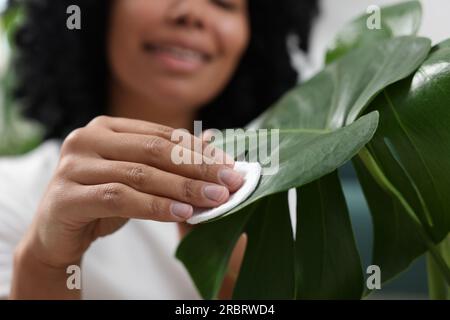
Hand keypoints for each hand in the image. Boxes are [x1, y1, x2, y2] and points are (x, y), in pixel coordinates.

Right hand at [14, 116, 242, 272]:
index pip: (162, 135)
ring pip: (140, 174)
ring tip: (214, 199)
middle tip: (230, 182)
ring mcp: (74, 165)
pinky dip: (155, 206)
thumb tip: (211, 143)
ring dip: (183, 188)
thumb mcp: (136, 176)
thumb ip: (166, 160)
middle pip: (154, 150)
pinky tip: (182, 213)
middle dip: (197, 168)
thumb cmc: (102, 200)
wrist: (57, 232)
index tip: (229, 165)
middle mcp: (88, 138)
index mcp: (106, 127)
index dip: (198, 150)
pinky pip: (120, 198)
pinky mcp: (66, 195)